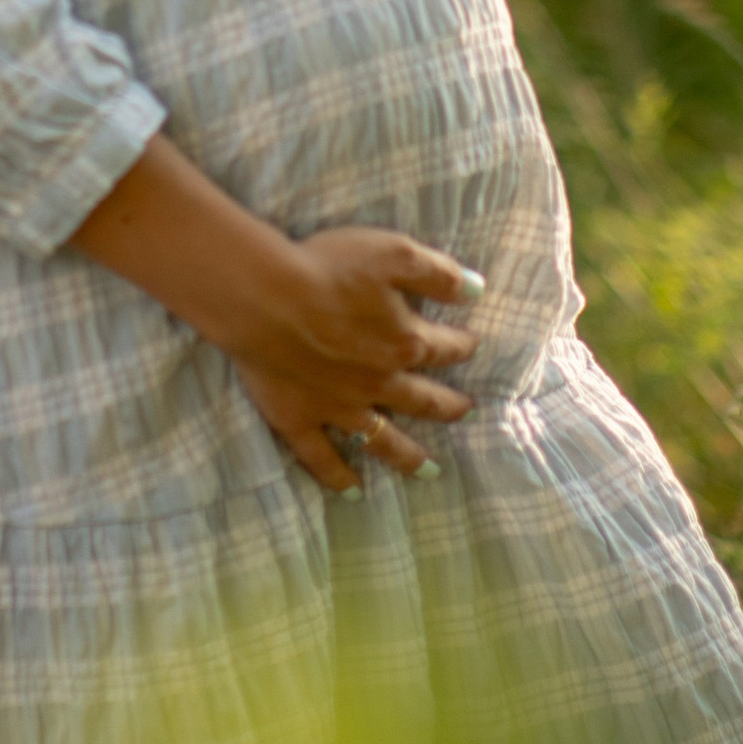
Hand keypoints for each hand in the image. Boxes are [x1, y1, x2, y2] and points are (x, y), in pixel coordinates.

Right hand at [67, 140, 487, 498]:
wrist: (266, 299)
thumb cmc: (328, 268)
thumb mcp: (392, 253)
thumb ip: (437, 273)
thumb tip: (476, 290)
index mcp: (404, 342)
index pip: (443, 348)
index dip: (460, 346)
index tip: (470, 346)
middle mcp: (379, 383)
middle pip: (422, 399)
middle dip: (446, 406)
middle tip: (463, 411)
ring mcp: (339, 408)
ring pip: (383, 440)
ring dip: (408, 456)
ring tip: (429, 470)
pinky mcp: (299, 419)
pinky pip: (322, 457)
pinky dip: (338, 475)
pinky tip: (352, 490)